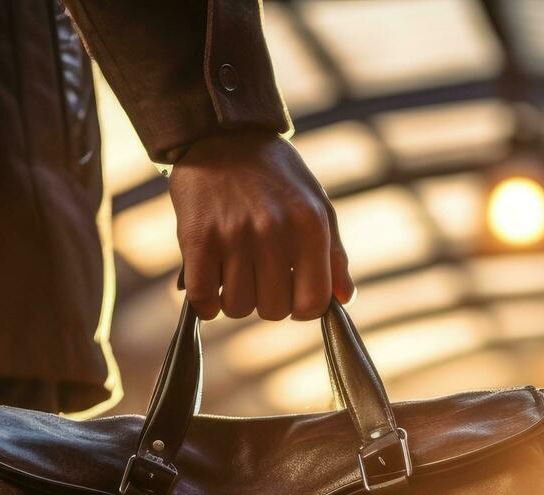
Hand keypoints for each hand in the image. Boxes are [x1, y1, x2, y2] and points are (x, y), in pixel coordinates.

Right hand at [169, 129, 354, 321]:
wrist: (225, 135)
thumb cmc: (276, 177)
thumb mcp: (317, 205)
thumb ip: (334, 255)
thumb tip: (343, 299)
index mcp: (310, 226)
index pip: (313, 303)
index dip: (302, 308)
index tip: (290, 296)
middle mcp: (275, 231)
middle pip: (273, 310)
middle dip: (266, 302)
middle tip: (259, 277)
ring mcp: (235, 234)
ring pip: (237, 308)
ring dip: (234, 300)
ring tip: (234, 272)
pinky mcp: (199, 237)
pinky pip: (204, 298)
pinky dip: (206, 303)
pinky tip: (211, 283)